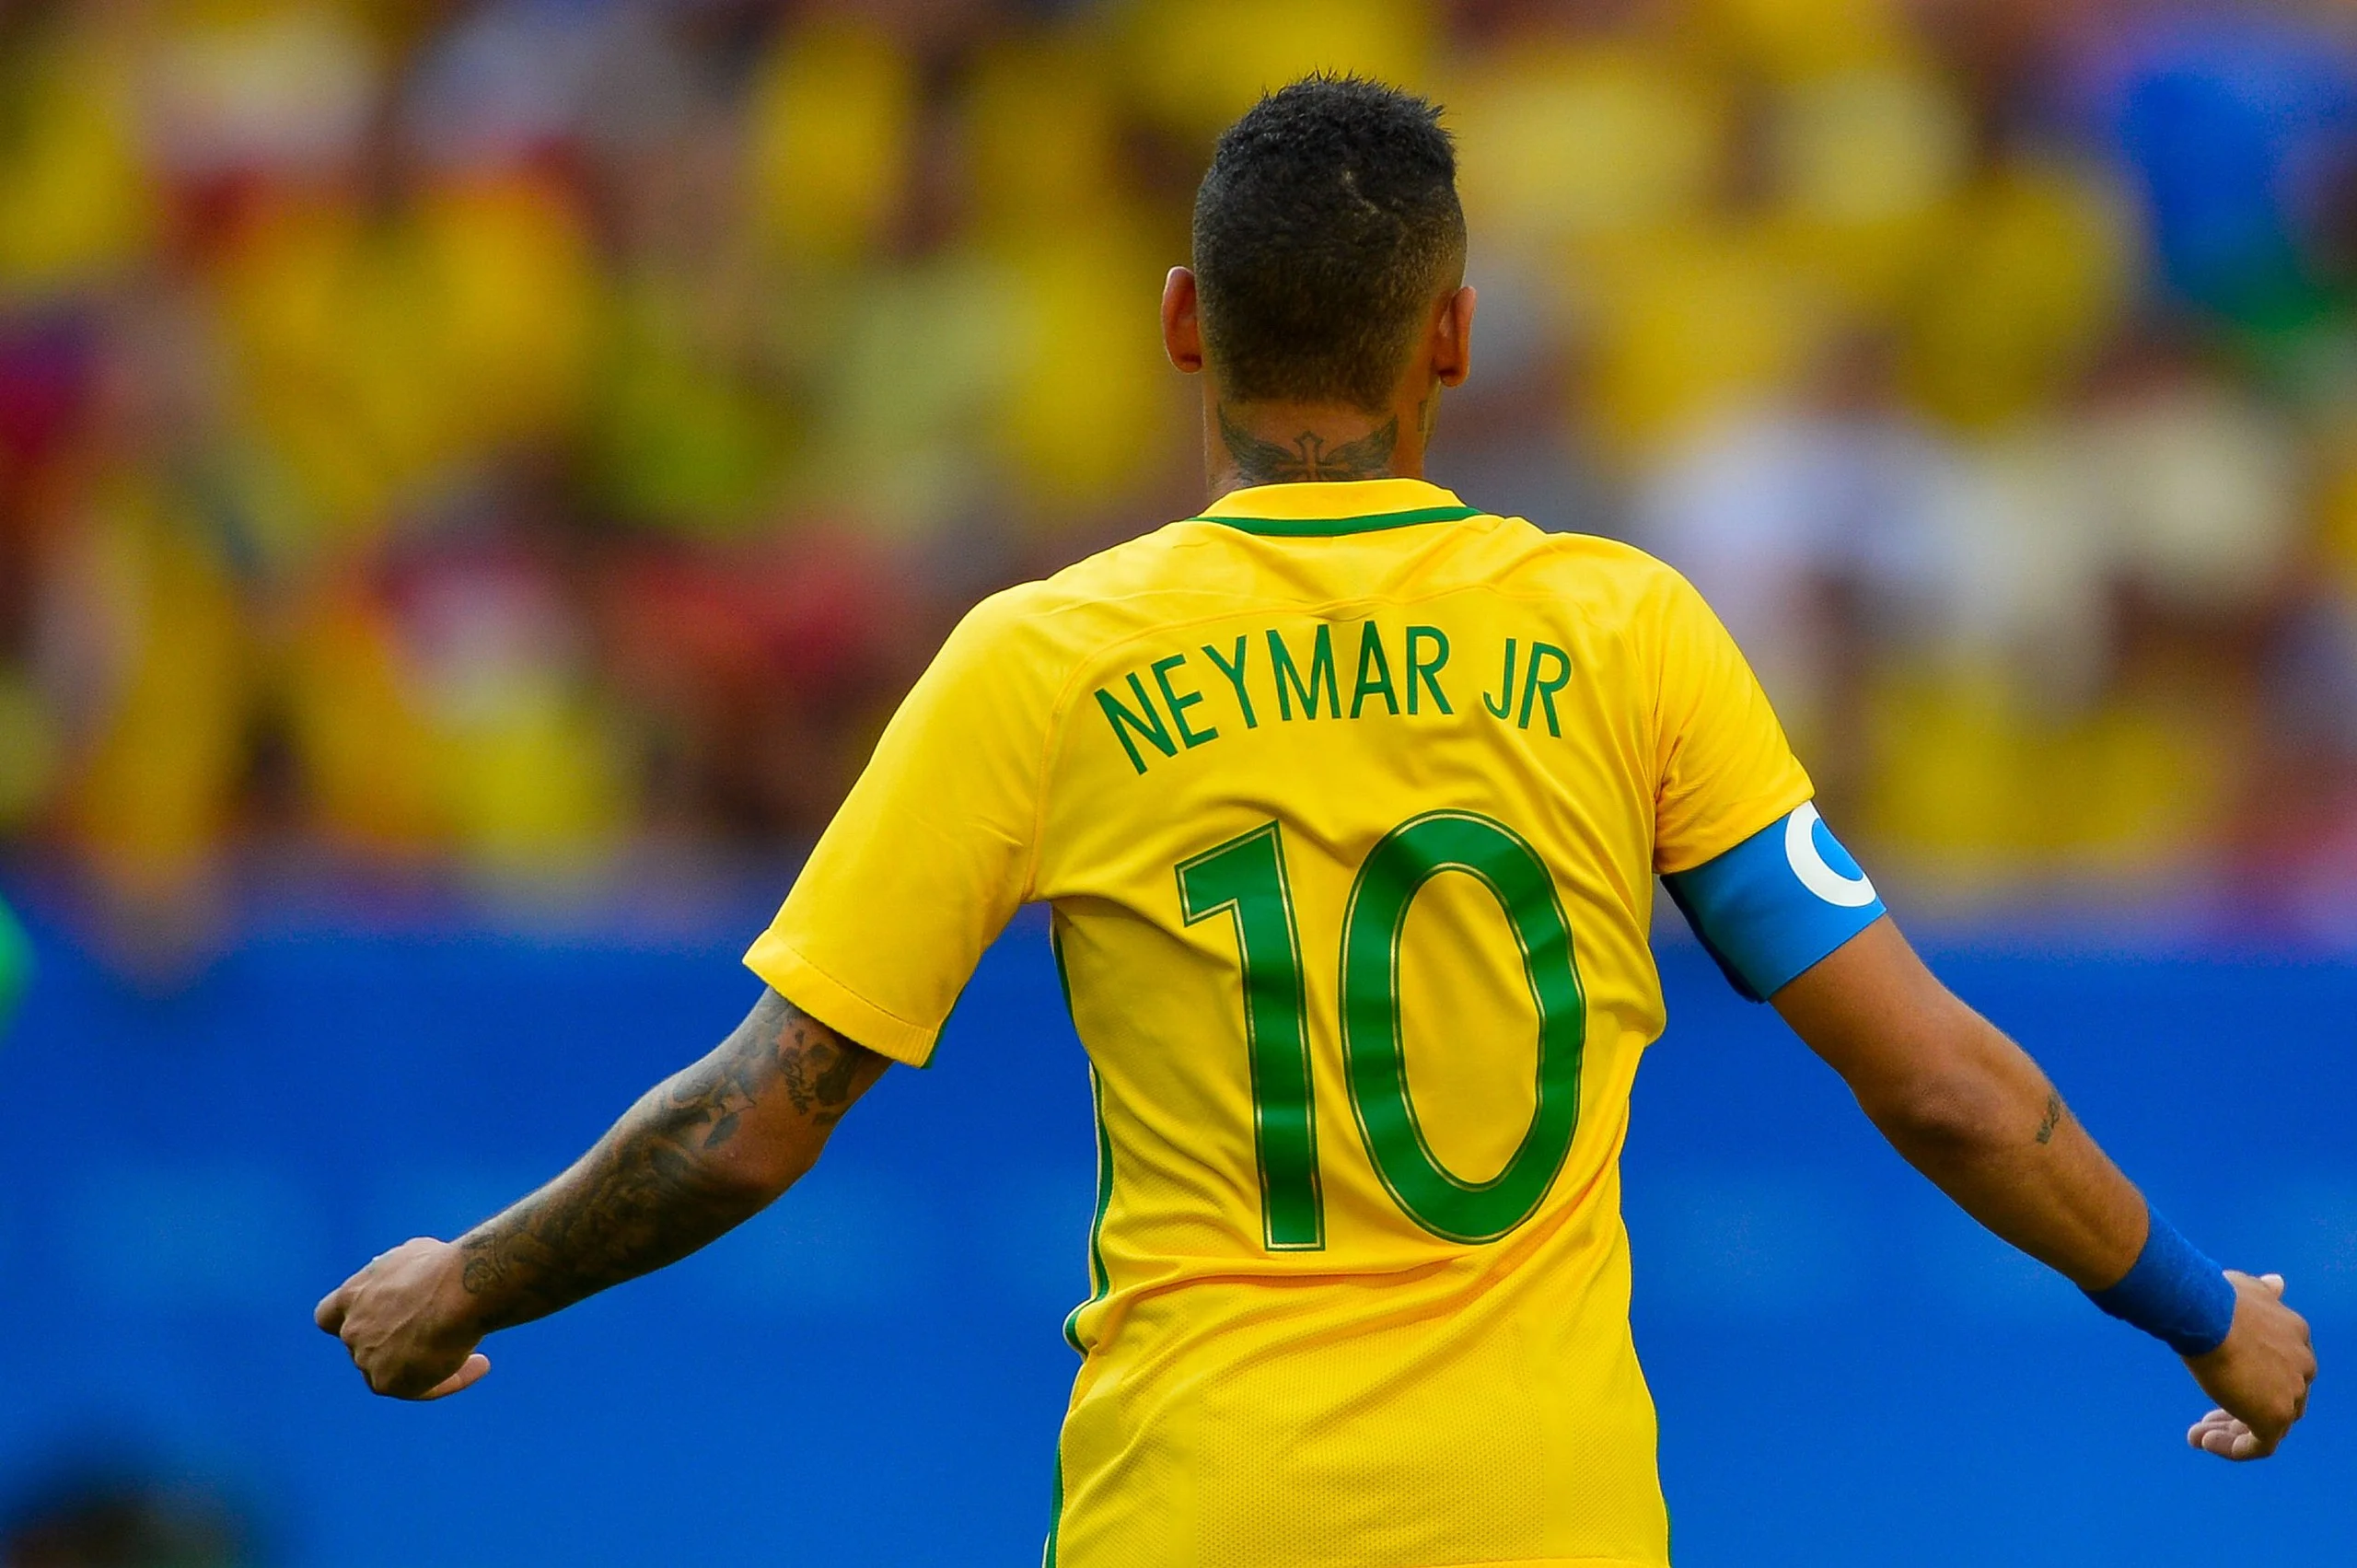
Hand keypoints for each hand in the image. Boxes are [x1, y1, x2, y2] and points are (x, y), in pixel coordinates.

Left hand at [315, 1237, 491, 1400]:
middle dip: (398, 1346)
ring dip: (428, 1365)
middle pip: (366, 1349)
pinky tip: (480, 1365)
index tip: (376, 1322)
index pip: (328, 1317)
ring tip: (471, 1354)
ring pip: (396, 1371)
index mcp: (351, 1295)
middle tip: (437, 1338)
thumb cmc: (444, 1266)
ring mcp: (364, 1358)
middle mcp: (351, 1329)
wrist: (459, 1288)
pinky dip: (450, 1380)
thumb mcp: (412, 1257)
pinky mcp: (386, 1383)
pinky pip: (423, 1388)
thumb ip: (399, 1276)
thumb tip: (408, 1282)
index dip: (351, 1322)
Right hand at [2184, 1272, 2314, 1459]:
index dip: (2251, 1378)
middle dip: (2241, 1408)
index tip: (2219, 1382)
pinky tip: (2202, 1441)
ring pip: (2269, 1424)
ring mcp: (2291, 1392)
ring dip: (2230, 1430)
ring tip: (2198, 1435)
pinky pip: (2259, 1445)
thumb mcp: (2246, 1288)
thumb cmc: (2216, 1297)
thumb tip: (2278, 1282)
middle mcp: (2302, 1365)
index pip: (2283, 1366)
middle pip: (2278, 1398)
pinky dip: (2233, 1448)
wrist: (2205, 1311)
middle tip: (2205, 1416)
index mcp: (2296, 1335)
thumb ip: (2264, 1292)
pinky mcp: (2274, 1417)